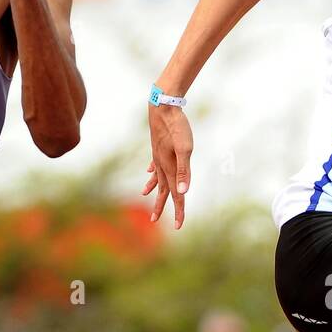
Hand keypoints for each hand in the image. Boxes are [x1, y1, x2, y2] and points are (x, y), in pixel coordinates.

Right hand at [144, 102, 192, 228]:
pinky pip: (154, 164)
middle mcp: (161, 165)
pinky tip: (149, 172)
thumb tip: (183, 192)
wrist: (162, 105)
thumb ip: (184, 171)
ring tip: (146, 196)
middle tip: (155, 221)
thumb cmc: (177, 126)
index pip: (175, 195)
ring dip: (153, 189)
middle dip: (161, 206)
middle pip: (162, 190)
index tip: (179, 227)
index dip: (178, 211)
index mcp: (169, 168)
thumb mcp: (185, 148)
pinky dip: (152, 172)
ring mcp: (158, 155)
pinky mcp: (158, 147)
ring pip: (156, 177)